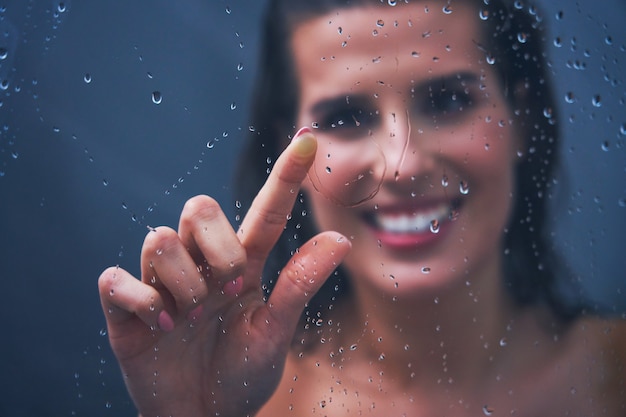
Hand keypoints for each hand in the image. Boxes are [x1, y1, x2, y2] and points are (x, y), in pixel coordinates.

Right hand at [98, 129, 350, 416]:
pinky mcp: (125, 308)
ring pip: (159, 239)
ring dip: (184, 282)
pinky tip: (162, 325)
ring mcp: (161, 282)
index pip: (265, 212)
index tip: (309, 139)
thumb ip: (300, 286)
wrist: (204, 416)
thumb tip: (341, 237)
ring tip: (193, 320)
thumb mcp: (275, 333)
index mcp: (242, 266)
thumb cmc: (241, 374)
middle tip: (230, 289)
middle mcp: (201, 264)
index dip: (287, 176)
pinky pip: (118, 279)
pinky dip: (142, 300)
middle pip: (199, 208)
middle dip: (217, 246)